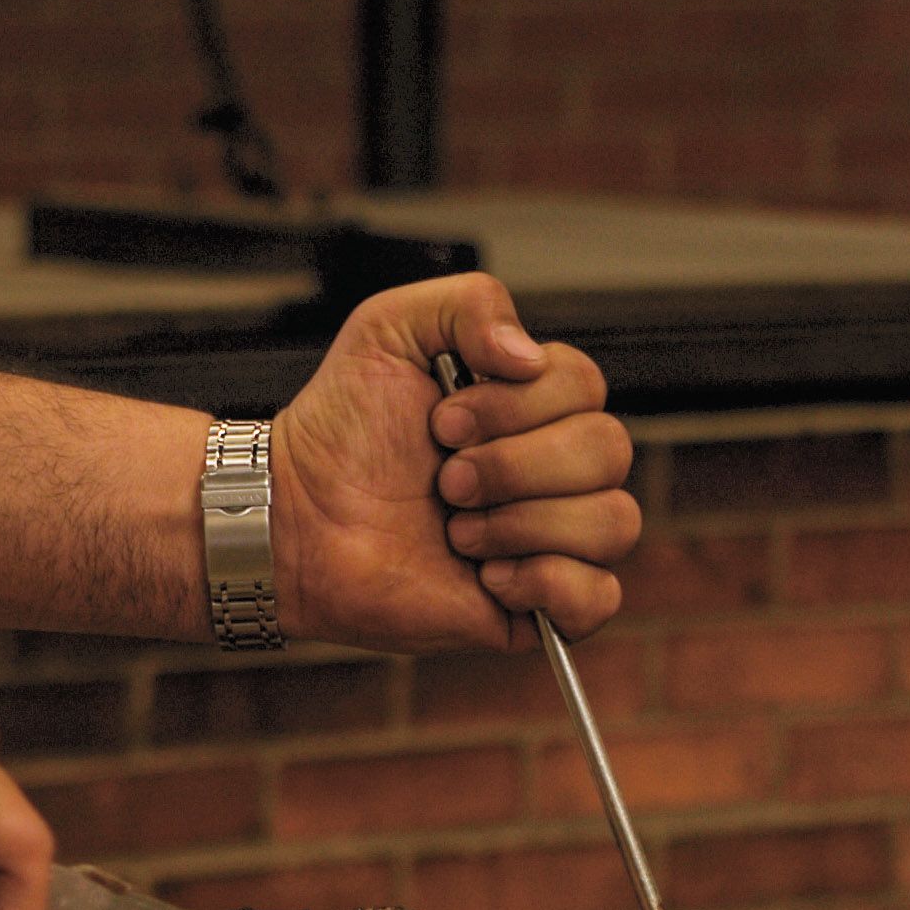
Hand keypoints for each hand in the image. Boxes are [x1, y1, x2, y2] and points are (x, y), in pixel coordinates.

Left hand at [270, 276, 638, 651]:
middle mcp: (550, 470)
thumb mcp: (389, 329)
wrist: (295, 518)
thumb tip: (530, 355)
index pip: (585, 386)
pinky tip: (486, 576)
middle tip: (444, 481)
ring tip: (455, 530)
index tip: (442, 422)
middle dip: (512, 465)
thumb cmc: (340, 429)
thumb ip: (470, 303)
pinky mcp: (535, 607)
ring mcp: (548, 539)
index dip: (517, 405)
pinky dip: (548, 583)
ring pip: (614, 521)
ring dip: (522, 522)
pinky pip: (600, 597)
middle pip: (608, 450)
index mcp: (531, 406)